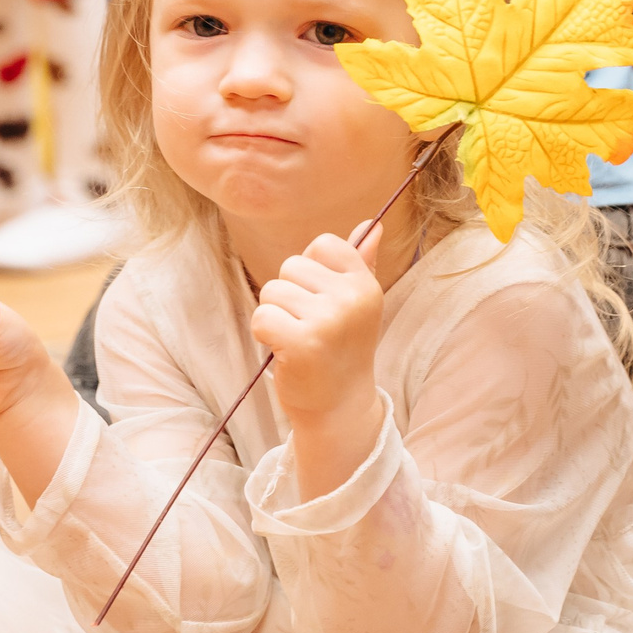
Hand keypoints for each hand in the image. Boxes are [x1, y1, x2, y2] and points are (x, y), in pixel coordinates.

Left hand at [251, 225, 384, 421]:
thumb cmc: (342, 350)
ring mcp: (328, 321)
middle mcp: (352, 299)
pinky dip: (264, 334)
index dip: (309, 271)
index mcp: (366, 284)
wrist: (339, 407)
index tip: (320, 302)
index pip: (322, 244)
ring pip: (272, 291)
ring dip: (275, 316)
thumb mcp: (357, 305)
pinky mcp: (302, 343)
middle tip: (309, 328)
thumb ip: (361, 263)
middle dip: (288, 296)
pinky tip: (285, 352)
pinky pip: (261, 317)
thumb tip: (371, 225)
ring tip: (297, 340)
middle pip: (290, 266)